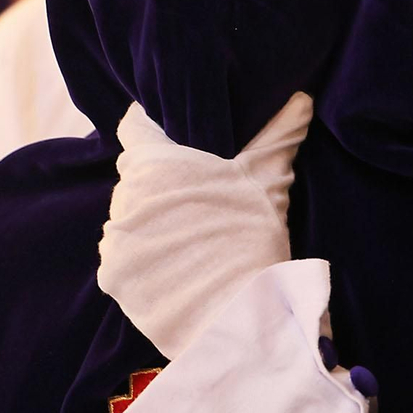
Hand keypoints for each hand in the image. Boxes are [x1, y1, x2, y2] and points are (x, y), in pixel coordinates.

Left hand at [98, 93, 312, 358]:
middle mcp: (125, 194)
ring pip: (127, 215)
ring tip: (186, 236)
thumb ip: (279, 134)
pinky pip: (120, 256)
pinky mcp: (111, 276)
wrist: (240, 315)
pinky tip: (172, 266)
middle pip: (135, 174)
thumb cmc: (253, 237)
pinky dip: (140, 258)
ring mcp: (114, 237)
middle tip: (192, 195)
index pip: (134, 127)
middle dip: (158, 180)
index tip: (168, 135)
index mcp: (154, 162)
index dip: (150, 127)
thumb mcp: (268, 179)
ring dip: (148, 220)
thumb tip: (301, 97)